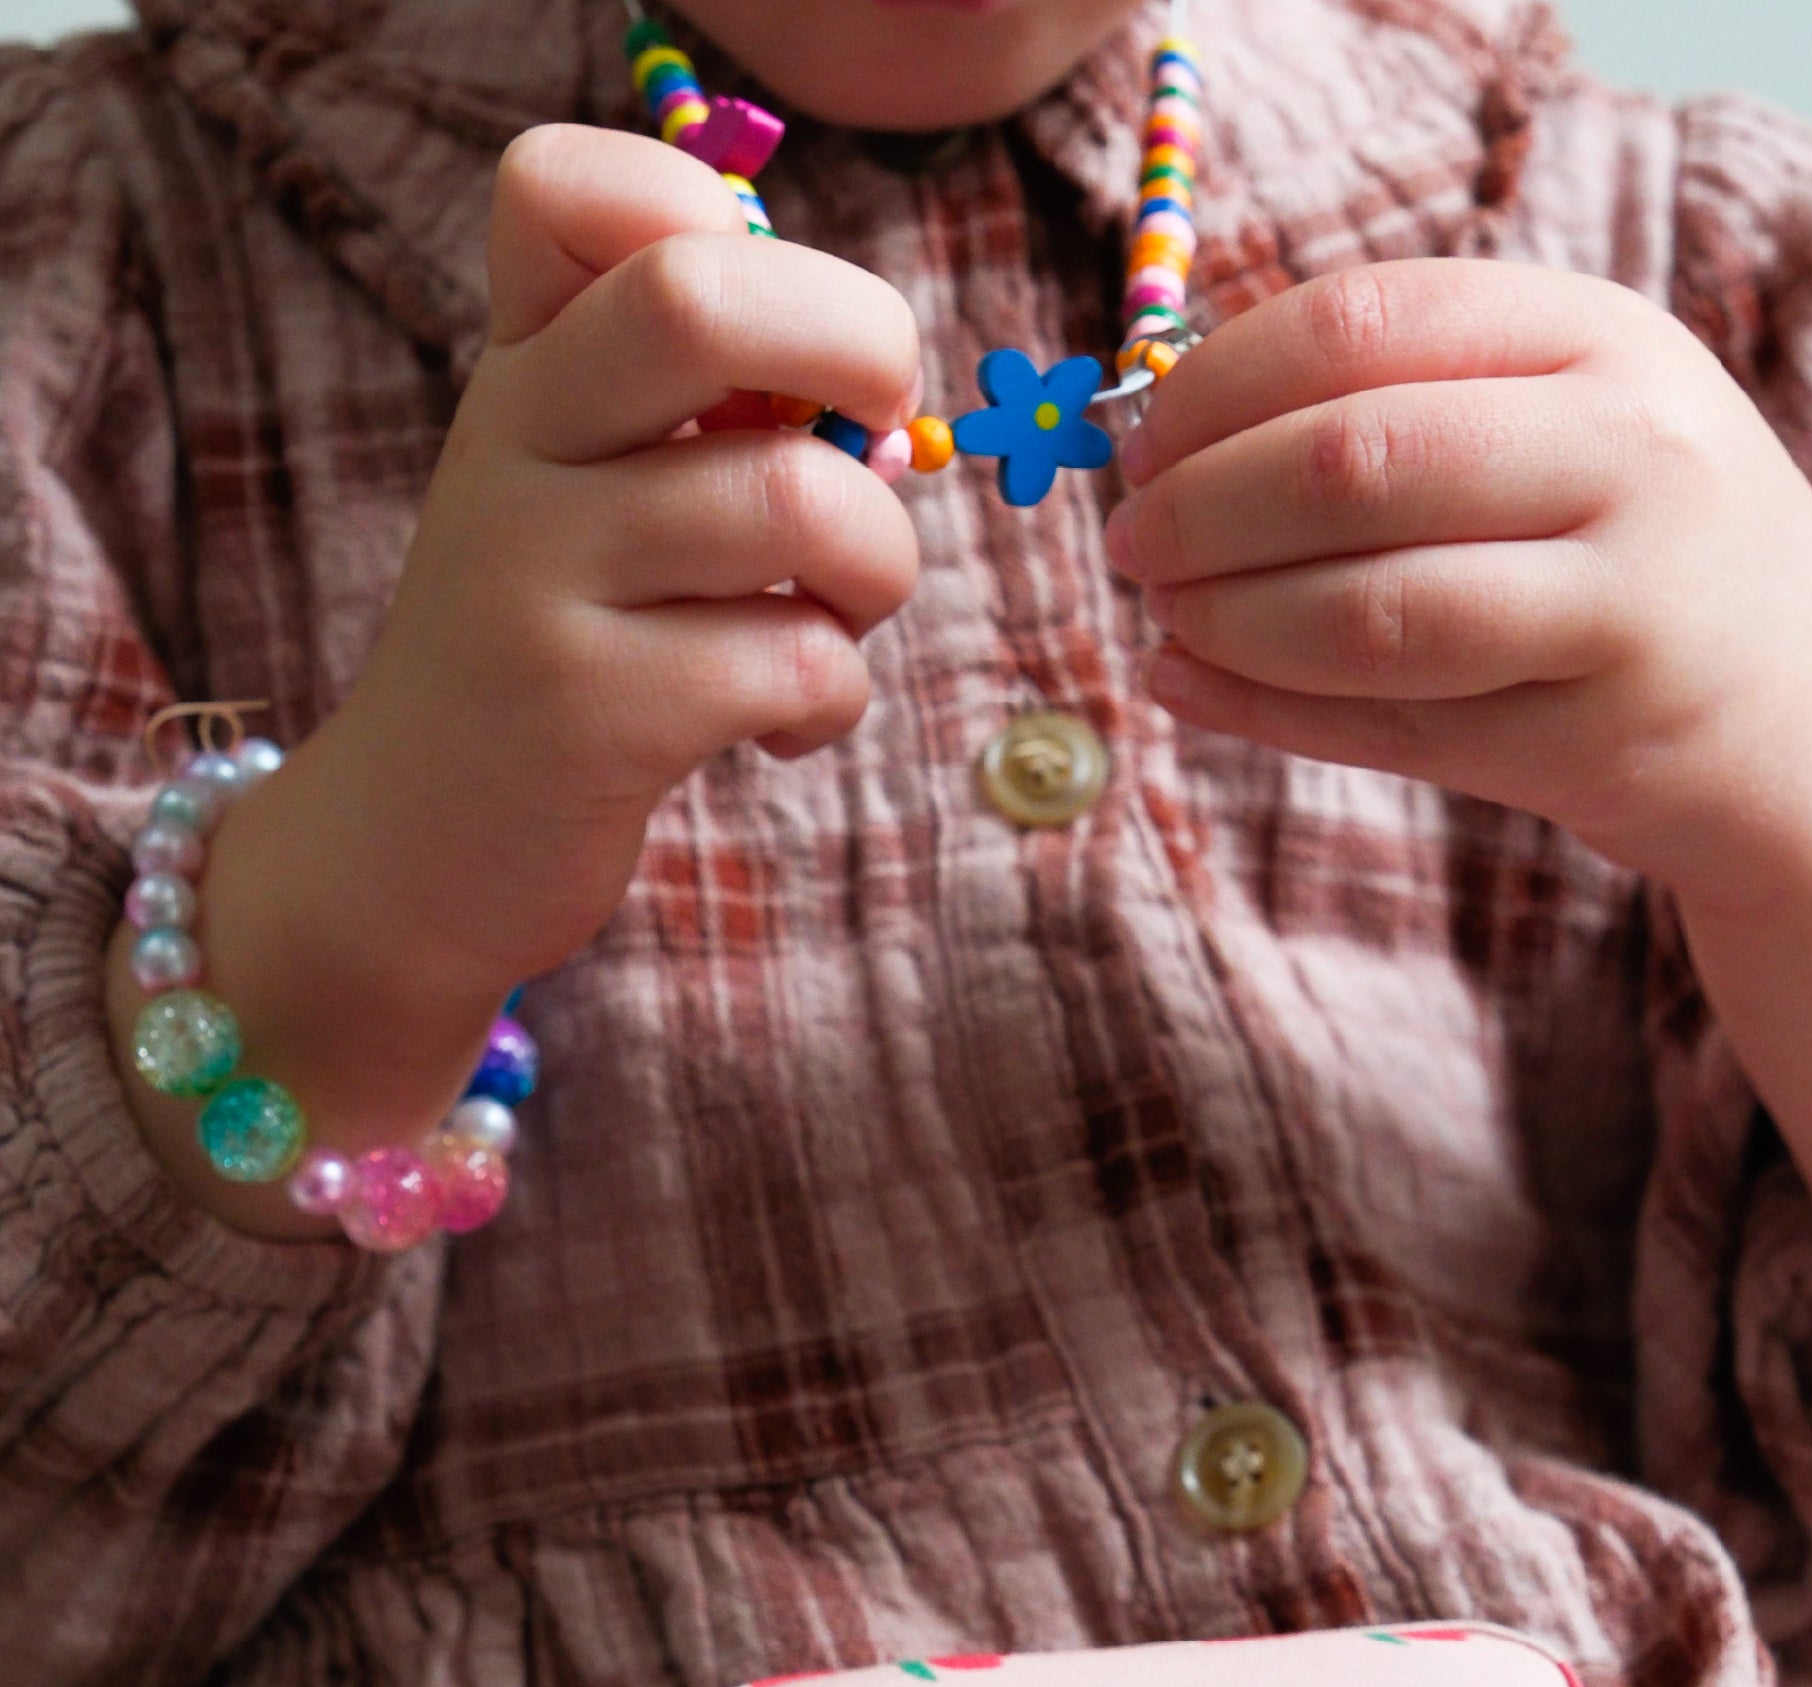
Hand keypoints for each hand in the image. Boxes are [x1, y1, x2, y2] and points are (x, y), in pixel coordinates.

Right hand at [276, 123, 923, 999]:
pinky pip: (799, 661)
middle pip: (701, 300)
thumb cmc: (548, 650)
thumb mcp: (573, 490)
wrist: (409, 852)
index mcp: (519, 369)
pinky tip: (782, 728)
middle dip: (863, 345)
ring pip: (798, 502)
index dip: (711, 213)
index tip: (778, 337)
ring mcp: (541, 580)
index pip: (565, 186)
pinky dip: (834, 699)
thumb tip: (870, 385)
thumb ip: (681, 403)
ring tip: (831, 623)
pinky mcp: (591, 716)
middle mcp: (514, 447)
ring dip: (877, 570)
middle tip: (878, 436)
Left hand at [1106, 262, 1811, 1361]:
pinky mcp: (1595, 742)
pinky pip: (1392, 726)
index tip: (1140, 431)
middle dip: (1204, 505)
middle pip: (1356, 464)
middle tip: (1129, 538)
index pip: (1367, 325)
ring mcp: (1622, 606)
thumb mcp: (1573, 425)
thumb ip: (1411, 403)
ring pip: (1371, 610)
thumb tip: (1170, 419)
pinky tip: (1190, 685)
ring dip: (1229, 617)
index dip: (1221, 382)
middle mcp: (1630, 457)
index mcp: (1604, 340)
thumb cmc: (1649, 556)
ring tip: (1159, 616)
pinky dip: (1266, 708)